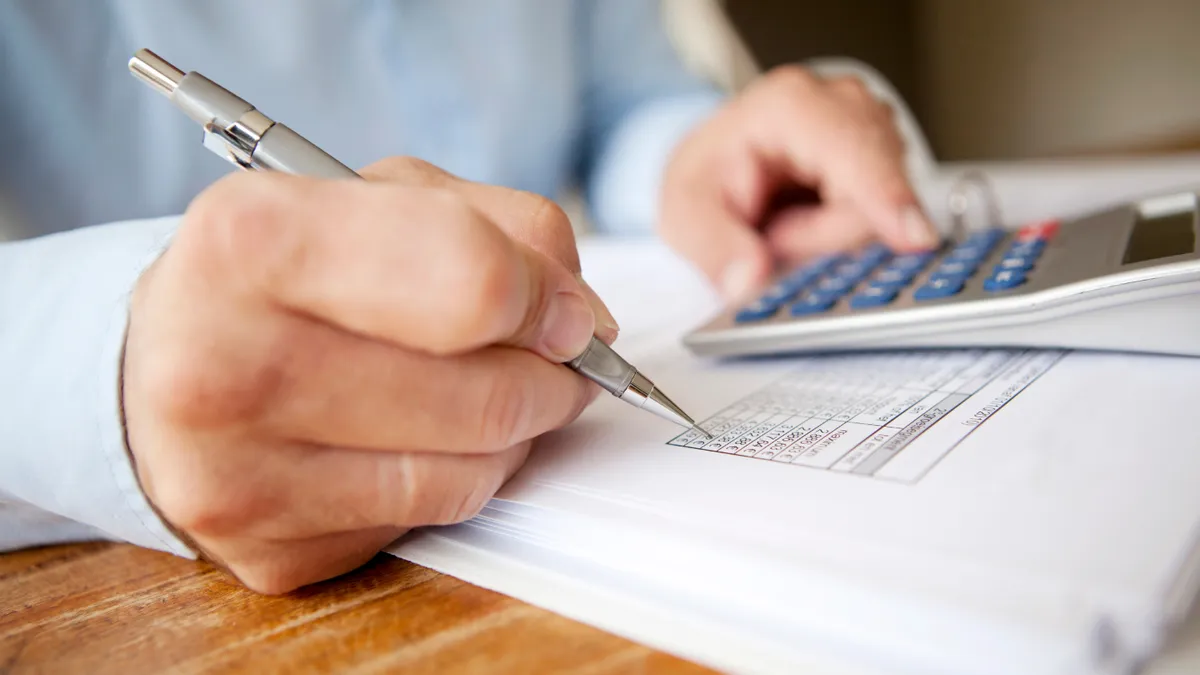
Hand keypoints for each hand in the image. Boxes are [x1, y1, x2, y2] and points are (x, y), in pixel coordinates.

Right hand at [121, 158, 617, 593]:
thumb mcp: (383, 198)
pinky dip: (468, 477)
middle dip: (556, 376)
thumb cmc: (290, 272)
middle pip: (487, 394)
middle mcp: (223, 363)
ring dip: (520, 431)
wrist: (171, 361)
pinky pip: (432, 518)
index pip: (472, 284)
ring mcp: (238, 474)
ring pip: (471, 469)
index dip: (547, 299)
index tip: (566, 310)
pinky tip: (441, 441)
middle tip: (561, 360)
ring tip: (501, 391)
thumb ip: (503, 229)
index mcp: (251, 241)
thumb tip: (582, 320)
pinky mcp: (268, 549)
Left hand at [659, 65, 939, 302]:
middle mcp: (842, 104)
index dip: (885, 196)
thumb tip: (750, 282)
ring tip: (786, 225)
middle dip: (822, 237)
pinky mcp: (887, 156)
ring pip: (882, 211)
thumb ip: (715, 249)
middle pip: (871, 194)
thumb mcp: (686, 215)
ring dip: (832, 237)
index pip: (854, 151)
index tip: (914, 237)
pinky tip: (813, 222)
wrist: (720, 163)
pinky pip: (885, 216)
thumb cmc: (707, 179)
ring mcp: (871, 128)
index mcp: (790, 105)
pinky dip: (845, 232)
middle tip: (774, 238)